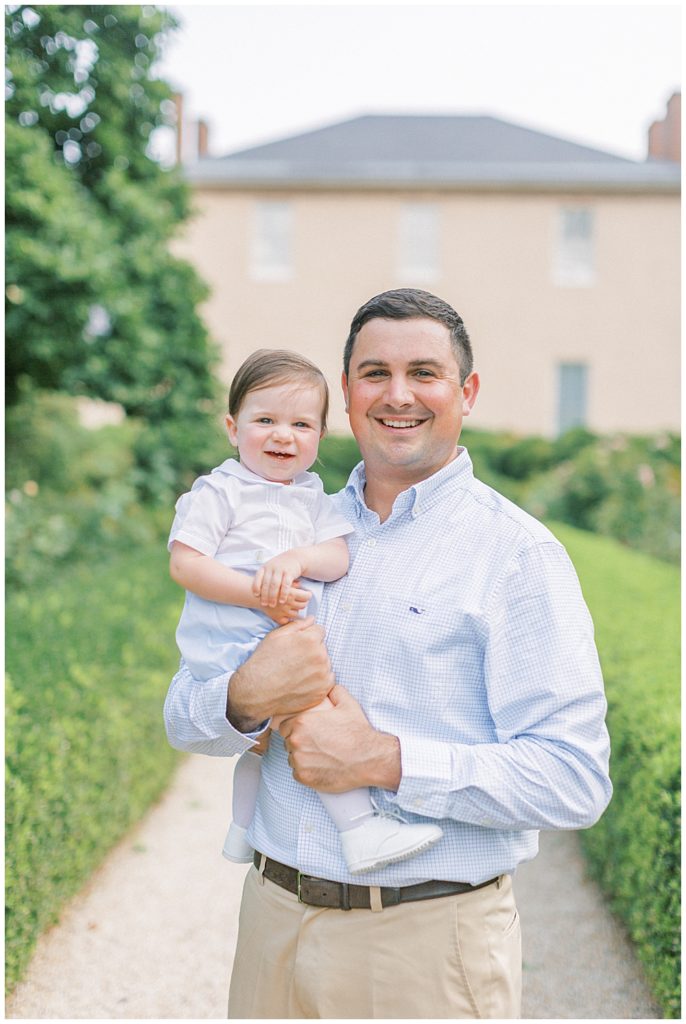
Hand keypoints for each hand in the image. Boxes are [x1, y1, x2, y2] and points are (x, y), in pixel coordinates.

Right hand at [227, 616, 333, 731]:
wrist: (257, 692)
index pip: (320, 631)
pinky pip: (327, 679)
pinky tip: (303, 683)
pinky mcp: (323, 690)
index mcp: (310, 640)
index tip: (298, 645)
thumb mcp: (276, 636)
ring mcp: (323, 674)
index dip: (308, 637)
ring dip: (316, 666)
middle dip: (313, 650)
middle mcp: (320, 656)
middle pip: (322, 647)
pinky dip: (319, 681)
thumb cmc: (264, 662)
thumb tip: (312, 619)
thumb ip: (297, 625)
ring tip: (297, 673)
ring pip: (325, 663)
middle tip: (295, 660)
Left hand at [254, 552, 304, 606]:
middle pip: (266, 584)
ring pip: (275, 585)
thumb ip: (263, 579)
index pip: (258, 578)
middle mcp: (271, 568)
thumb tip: (255, 594)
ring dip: (273, 596)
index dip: (256, 587)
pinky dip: (284, 593)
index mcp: (264, 568)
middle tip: (264, 604)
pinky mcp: (290, 572)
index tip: (256, 596)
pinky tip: (282, 601)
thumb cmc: (279, 567)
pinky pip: (286, 584)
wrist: (294, 557)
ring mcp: (281, 570)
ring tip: (272, 605)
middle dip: (264, 595)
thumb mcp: (269, 569)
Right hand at [262, 584, 310, 624]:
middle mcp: (288, 603)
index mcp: (290, 593)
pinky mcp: (277, 617)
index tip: (306, 594)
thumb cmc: (268, 585)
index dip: (307, 595)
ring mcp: (283, 612)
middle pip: (303, 605)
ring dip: (295, 609)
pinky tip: (285, 612)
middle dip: (303, 602)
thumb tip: (300, 584)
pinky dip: (287, 618)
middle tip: (300, 599)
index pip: (307, 597)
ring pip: (296, 613)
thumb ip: (292, 583)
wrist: (254, 594)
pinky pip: (287, 620)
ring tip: (292, 605)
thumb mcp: (281, 581)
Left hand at [278, 685, 401, 792]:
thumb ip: (334, 692)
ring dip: (302, 758)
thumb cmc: (358, 733)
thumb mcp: (348, 704)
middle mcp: (297, 741)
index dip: (294, 728)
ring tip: (320, 756)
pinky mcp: (304, 777)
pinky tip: (321, 767)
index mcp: (302, 722)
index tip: (306, 732)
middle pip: (288, 742)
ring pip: (292, 758)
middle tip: (316, 745)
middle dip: (299, 743)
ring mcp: (299, 760)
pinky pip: (297, 773)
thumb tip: (329, 687)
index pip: (284, 725)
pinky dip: (306, 772)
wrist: (368, 759)